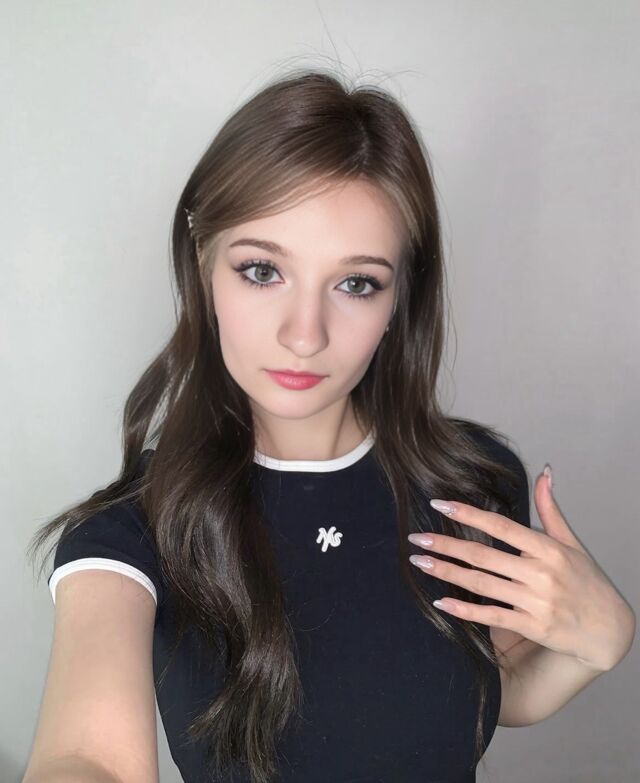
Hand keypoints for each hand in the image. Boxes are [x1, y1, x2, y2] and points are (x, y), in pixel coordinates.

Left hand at [407, 469, 635, 671]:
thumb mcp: (571, 542)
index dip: (468, 514)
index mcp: (547, 548)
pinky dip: (464, 610)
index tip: (439, 505)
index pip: (500, 526)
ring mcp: (535, 601)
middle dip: (446, 545)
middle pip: (483, 555)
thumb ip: (551, 508)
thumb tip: (545, 471)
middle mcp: (540, 573)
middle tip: (416, 538)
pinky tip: (440, 603)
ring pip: (482, 584)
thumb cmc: (587, 581)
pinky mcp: (531, 626)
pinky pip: (491, 616)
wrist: (609, 630)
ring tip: (419, 563)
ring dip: (447, 573)